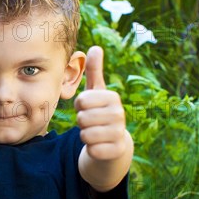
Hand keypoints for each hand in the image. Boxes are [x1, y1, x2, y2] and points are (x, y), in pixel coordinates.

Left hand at [74, 46, 127, 160]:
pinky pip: (92, 150)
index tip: (87, 109)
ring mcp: (119, 133)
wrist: (114, 144)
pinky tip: (99, 146)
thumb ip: (94, 72)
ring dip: (85, 136)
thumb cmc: (100, 114)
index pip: (81, 101)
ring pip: (85, 135)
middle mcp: (119, 114)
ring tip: (94, 133)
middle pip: (82, 118)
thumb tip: (95, 47)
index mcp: (113, 97)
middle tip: (91, 123)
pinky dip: (91, 150)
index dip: (79, 107)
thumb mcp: (97, 93)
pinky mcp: (116, 151)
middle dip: (81, 123)